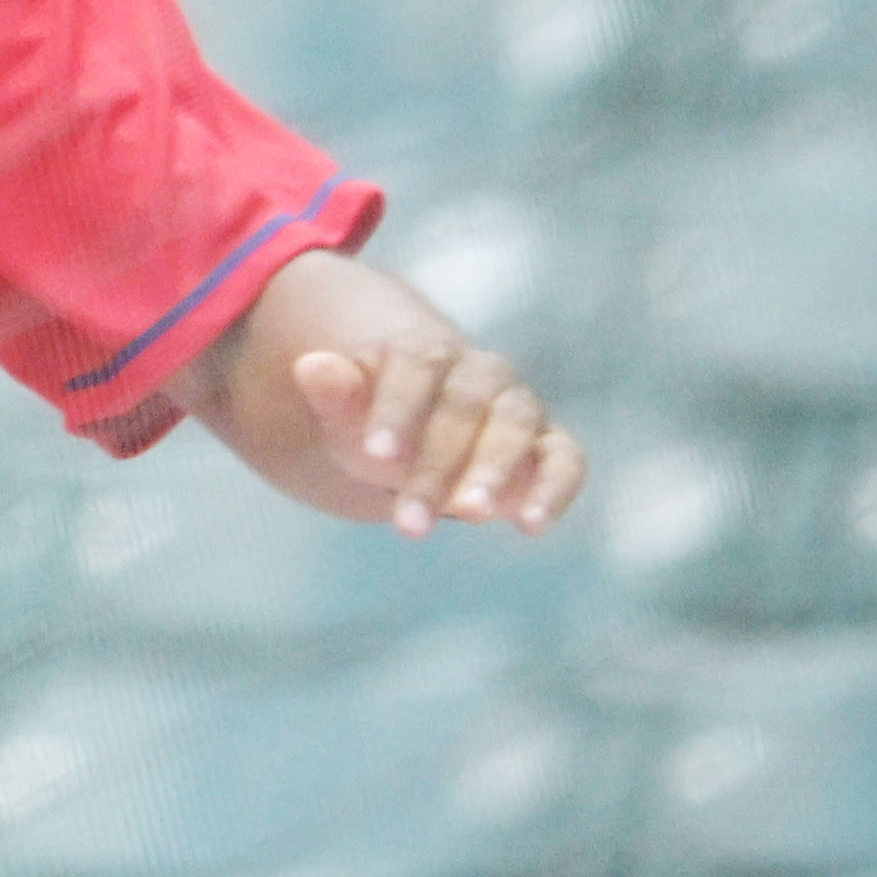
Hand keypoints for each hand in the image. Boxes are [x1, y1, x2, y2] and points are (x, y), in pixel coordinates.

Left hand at [266, 299, 578, 539]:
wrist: (422, 442)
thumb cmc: (380, 427)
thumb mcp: (346, 416)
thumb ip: (333, 393)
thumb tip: (310, 365)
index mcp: (426, 351)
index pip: (415, 366)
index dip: (397, 408)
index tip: (376, 454)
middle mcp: (481, 372)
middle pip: (463, 406)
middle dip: (435, 466)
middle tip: (409, 522)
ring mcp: (521, 407)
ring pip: (516, 427)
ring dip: (493, 471)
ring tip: (467, 515)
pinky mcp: (552, 447)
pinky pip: (566, 460)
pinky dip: (555, 489)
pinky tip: (530, 525)